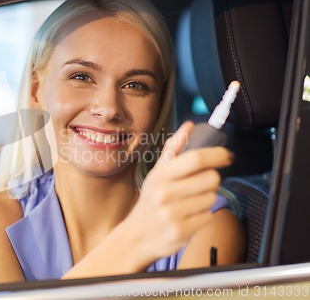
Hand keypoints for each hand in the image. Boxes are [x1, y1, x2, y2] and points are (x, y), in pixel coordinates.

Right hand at [123, 121, 232, 266]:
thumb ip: (174, 149)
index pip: (196, 158)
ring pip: (212, 198)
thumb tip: (189, 125)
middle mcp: (165, 193)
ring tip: (189, 203)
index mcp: (160, 176)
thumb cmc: (150, 201)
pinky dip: (202, 216)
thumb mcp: (157, 173)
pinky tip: (188, 216)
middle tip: (198, 185)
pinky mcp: (182, 231)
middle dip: (211, 180)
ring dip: (206, 199)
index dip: (217, 154)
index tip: (226, 155)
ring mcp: (173, 214)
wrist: (136, 236)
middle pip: (211, 178)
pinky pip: (208, 216)